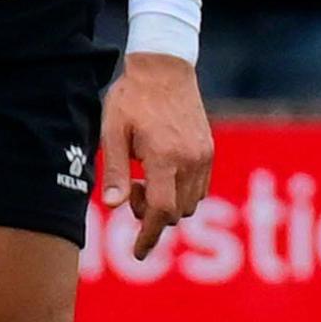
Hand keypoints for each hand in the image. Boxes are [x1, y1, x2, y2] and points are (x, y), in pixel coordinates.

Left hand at [98, 51, 212, 259]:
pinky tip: (163, 172)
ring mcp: (203, 155)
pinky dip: (182, 192)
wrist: (165, 67)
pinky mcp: (209, 150)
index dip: (148, 236)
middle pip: (176, 212)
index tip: (137, 254)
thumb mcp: (112, 131)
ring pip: (191, 203)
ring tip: (146, 177)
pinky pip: (200, 188)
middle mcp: (190, 160)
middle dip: (152, 214)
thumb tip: (112, 206)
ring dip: (168, 204)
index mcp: (164, 157)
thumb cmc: (132, 97)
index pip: (162, 211)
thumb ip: (114, 170)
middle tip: (131, 187)